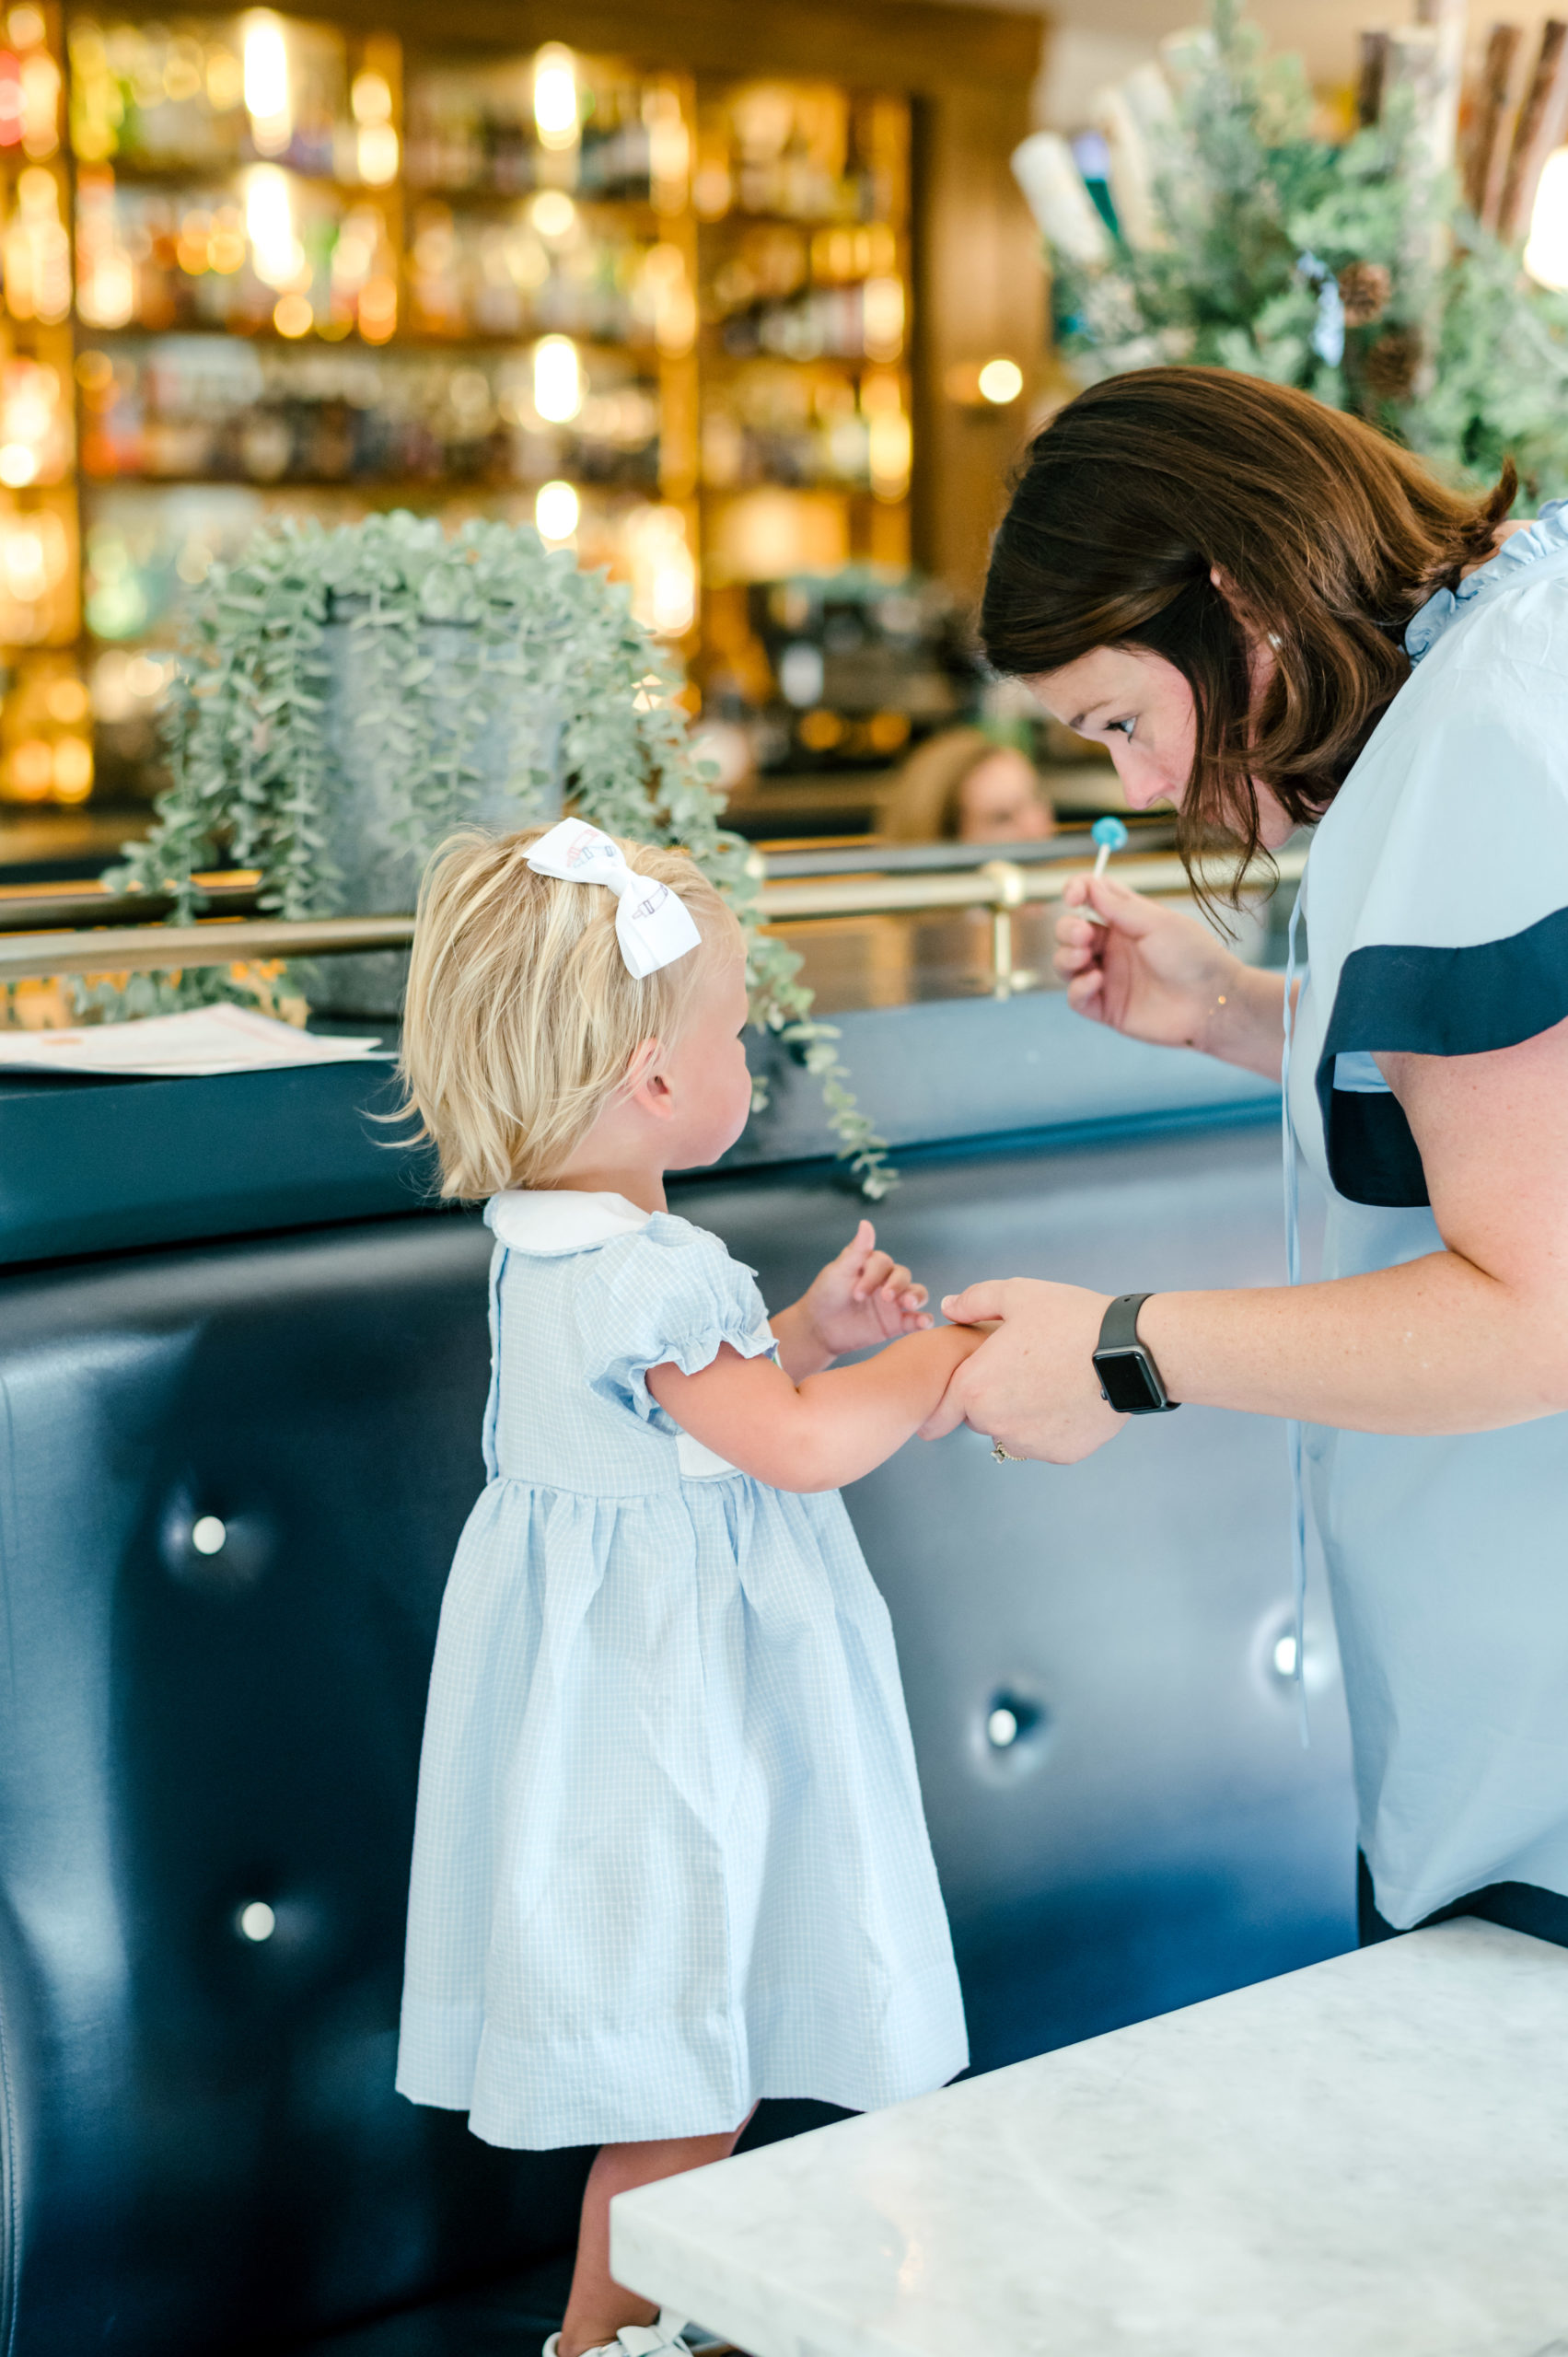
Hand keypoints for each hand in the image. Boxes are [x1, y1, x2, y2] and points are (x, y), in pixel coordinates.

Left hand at [795, 1220, 931, 1360]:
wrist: (820, 1329)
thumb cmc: (826, 1295)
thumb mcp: (838, 1272)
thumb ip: (856, 1251)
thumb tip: (866, 1222)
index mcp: (872, 1266)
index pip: (883, 1264)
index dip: (874, 1277)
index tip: (857, 1294)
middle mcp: (886, 1281)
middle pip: (903, 1276)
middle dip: (897, 1285)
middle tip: (886, 1298)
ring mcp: (894, 1302)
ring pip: (916, 1293)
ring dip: (917, 1296)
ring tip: (910, 1304)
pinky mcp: (897, 1323)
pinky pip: (916, 1320)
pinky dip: (924, 1320)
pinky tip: (923, 1322)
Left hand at [921, 1278, 1126, 1463]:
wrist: (1128, 1352)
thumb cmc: (1071, 1320)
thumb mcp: (1017, 1295)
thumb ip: (975, 1301)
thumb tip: (949, 1307)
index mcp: (975, 1387)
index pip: (944, 1405)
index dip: (955, 1391)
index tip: (971, 1383)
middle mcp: (995, 1423)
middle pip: (979, 1416)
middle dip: (992, 1396)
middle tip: (1023, 1368)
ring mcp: (1029, 1443)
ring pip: (1012, 1430)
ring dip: (1021, 1414)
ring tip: (1050, 1380)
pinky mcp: (1060, 1454)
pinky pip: (1045, 1441)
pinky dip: (1052, 1426)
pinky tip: (1070, 1397)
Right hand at [1055, 873, 1241, 1050]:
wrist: (1211, 1004)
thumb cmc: (1193, 958)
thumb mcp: (1157, 923)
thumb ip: (1120, 906)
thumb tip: (1090, 884)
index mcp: (1127, 921)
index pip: (1091, 898)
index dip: (1076, 891)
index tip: (1073, 897)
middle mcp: (1113, 947)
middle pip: (1070, 930)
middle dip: (1067, 928)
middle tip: (1083, 934)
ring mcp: (1108, 977)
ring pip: (1065, 962)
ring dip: (1066, 955)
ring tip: (1084, 957)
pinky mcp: (1106, 1008)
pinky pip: (1075, 996)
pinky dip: (1077, 987)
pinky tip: (1096, 981)